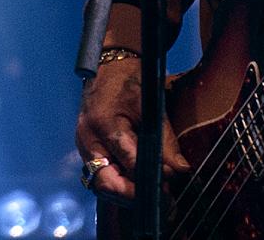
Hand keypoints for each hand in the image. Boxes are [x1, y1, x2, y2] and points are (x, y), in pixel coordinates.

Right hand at [75, 55, 187, 201]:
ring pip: (100, 183)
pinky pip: (100, 173)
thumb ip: (166, 142)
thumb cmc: (131, 82)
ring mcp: (83, 145)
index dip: (148, 178)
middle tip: (157, 198)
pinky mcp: (87, 148)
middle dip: (131, 195)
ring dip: (125, 191)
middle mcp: (87, 138)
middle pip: (105, 183)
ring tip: (149, 192)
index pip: (126, 162)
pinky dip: (118, 180)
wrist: (111, 66)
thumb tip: (180, 170)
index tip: (167, 186)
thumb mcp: (152, 108)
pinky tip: (136, 181)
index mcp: (103, 124)